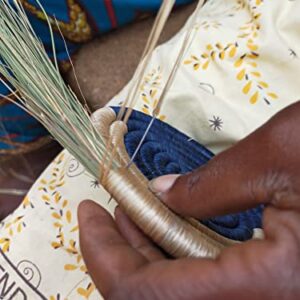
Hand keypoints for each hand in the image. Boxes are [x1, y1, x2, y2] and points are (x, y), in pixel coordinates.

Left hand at [78, 102, 299, 299]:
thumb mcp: (281, 156)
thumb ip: (214, 184)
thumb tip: (163, 194)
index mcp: (273, 287)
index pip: (145, 294)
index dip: (104, 255)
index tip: (87, 214)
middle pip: (155, 297)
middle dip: (121, 249)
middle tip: (107, 208)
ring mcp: (269, 297)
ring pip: (179, 288)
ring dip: (146, 247)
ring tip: (132, 206)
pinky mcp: (272, 285)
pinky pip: (205, 276)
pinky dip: (175, 248)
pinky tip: (167, 218)